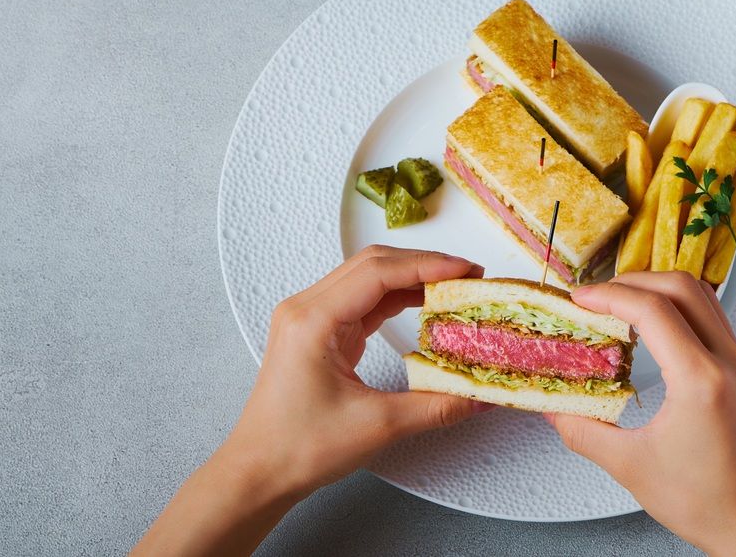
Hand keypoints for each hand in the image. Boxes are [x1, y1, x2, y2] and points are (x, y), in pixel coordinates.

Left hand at [134, 246, 488, 555]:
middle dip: (424, 265)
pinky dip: (396, 297)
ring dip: (411, 278)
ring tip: (453, 287)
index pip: (379, 273)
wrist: (258, 472)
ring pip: (369, 277)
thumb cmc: (298, 447)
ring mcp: (311, 317)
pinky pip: (363, 299)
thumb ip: (435, 406)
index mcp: (313, 320)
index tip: (465, 270)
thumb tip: (477, 396)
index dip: (427, 266)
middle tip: (467, 276)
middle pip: (374, 264)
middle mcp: (307, 309)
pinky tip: (423, 304)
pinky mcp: (319, 331)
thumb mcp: (377, 426)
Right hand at [543, 272, 735, 556]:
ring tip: (619, 304)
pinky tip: (651, 326)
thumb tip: (554, 409)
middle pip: (680, 286)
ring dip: (657, 289)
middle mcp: (727, 362)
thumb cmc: (710, 504)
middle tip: (596, 296)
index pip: (653, 310)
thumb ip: (584, 431)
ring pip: (700, 295)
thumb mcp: (632, 467)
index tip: (580, 299)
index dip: (609, 295)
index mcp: (702, 381)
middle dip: (632, 281)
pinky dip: (677, 307)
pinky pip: (711, 316)